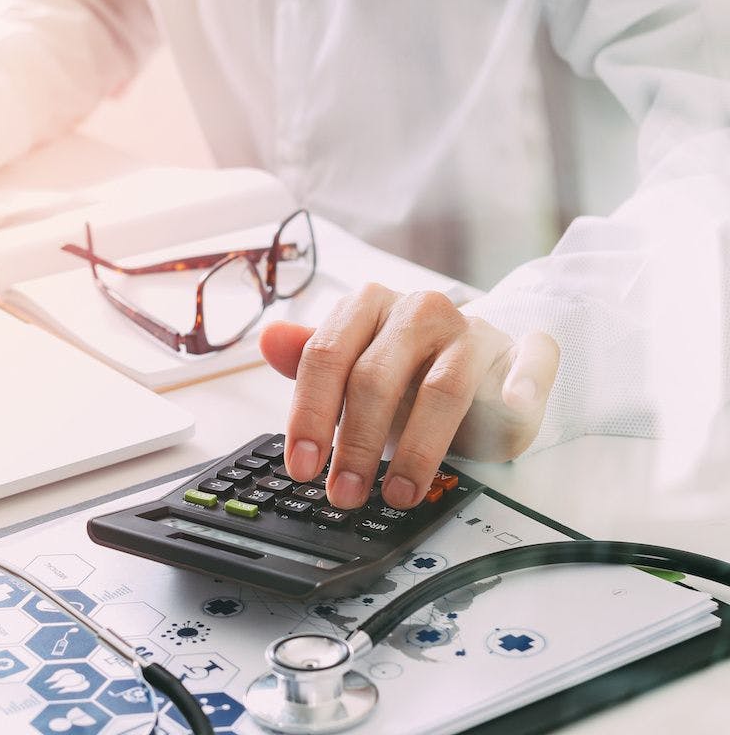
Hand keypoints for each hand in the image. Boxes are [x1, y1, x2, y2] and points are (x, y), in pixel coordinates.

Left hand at [259, 283, 558, 509]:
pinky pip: (531, 362)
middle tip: (345, 493)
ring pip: (444, 388)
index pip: (327, 356)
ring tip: (399, 494)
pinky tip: (510, 409)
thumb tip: (268, 339)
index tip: (303, 468)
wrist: (481, 358)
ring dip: (418, 448)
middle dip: (356, 443)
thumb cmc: (407, 370)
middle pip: (377, 377)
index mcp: (369, 306)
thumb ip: (313, 360)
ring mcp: (474, 332)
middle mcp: (420, 311)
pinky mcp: (522, 352)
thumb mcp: (354, 366)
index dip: (310, 415)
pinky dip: (522, 387)